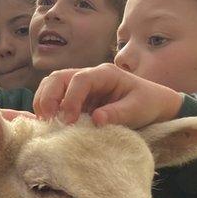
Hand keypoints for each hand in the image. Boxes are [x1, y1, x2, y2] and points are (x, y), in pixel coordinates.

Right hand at [32, 64, 184, 127]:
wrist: (153, 104)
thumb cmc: (147, 103)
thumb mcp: (137, 109)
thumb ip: (118, 113)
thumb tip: (96, 119)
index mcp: (105, 74)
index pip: (80, 79)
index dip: (71, 99)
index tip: (69, 121)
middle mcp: (89, 77)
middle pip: (58, 78)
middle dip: (48, 97)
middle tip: (48, 120)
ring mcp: (81, 87)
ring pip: (52, 85)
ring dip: (44, 102)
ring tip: (45, 122)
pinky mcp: (77, 99)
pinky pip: (55, 99)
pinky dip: (47, 108)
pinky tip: (48, 123)